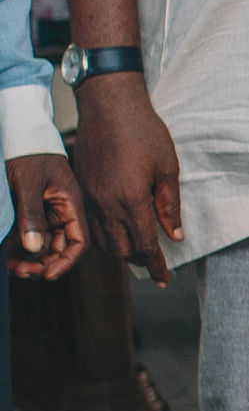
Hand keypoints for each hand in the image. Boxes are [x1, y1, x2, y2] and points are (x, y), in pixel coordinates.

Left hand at [6, 154, 86, 279]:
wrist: (19, 135)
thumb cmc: (28, 153)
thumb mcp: (28, 183)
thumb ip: (31, 214)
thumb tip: (34, 248)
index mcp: (71, 205)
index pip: (78, 242)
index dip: (66, 262)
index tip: (47, 275)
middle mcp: (62, 214)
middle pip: (59, 249)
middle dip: (42, 265)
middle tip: (21, 270)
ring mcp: (46, 215)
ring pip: (42, 247)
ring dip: (29, 261)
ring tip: (11, 266)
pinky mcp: (31, 214)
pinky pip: (28, 238)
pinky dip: (19, 250)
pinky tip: (8, 255)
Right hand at [69, 78, 181, 283]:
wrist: (108, 103)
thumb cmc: (143, 130)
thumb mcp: (168, 168)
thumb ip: (170, 205)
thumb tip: (175, 236)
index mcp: (131, 201)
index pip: (144, 246)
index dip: (156, 265)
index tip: (164, 280)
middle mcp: (107, 204)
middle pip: (121, 250)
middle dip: (138, 261)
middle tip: (153, 265)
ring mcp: (91, 196)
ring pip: (103, 239)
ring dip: (120, 250)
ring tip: (136, 251)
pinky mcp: (83, 186)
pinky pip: (93, 221)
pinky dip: (106, 233)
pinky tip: (118, 228)